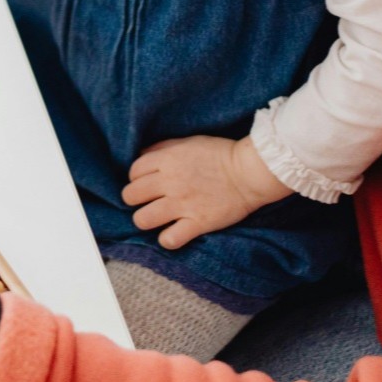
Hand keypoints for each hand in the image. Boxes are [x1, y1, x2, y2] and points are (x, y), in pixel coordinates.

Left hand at [122, 135, 291, 249]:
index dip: (135, 177)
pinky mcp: (197, 223)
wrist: (250, 173)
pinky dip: (168, 239)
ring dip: (146, 219)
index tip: (144, 182)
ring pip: (143, 219)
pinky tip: (172, 233)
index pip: (134, 171)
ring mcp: (183, 204)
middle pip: (131, 195)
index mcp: (168, 160)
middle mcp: (170, 182)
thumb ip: (164, 147)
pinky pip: (169, 239)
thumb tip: (142, 156)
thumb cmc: (221, 154)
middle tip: (146, 201)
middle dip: (135, 199)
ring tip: (155, 218)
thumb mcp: (190, 141)